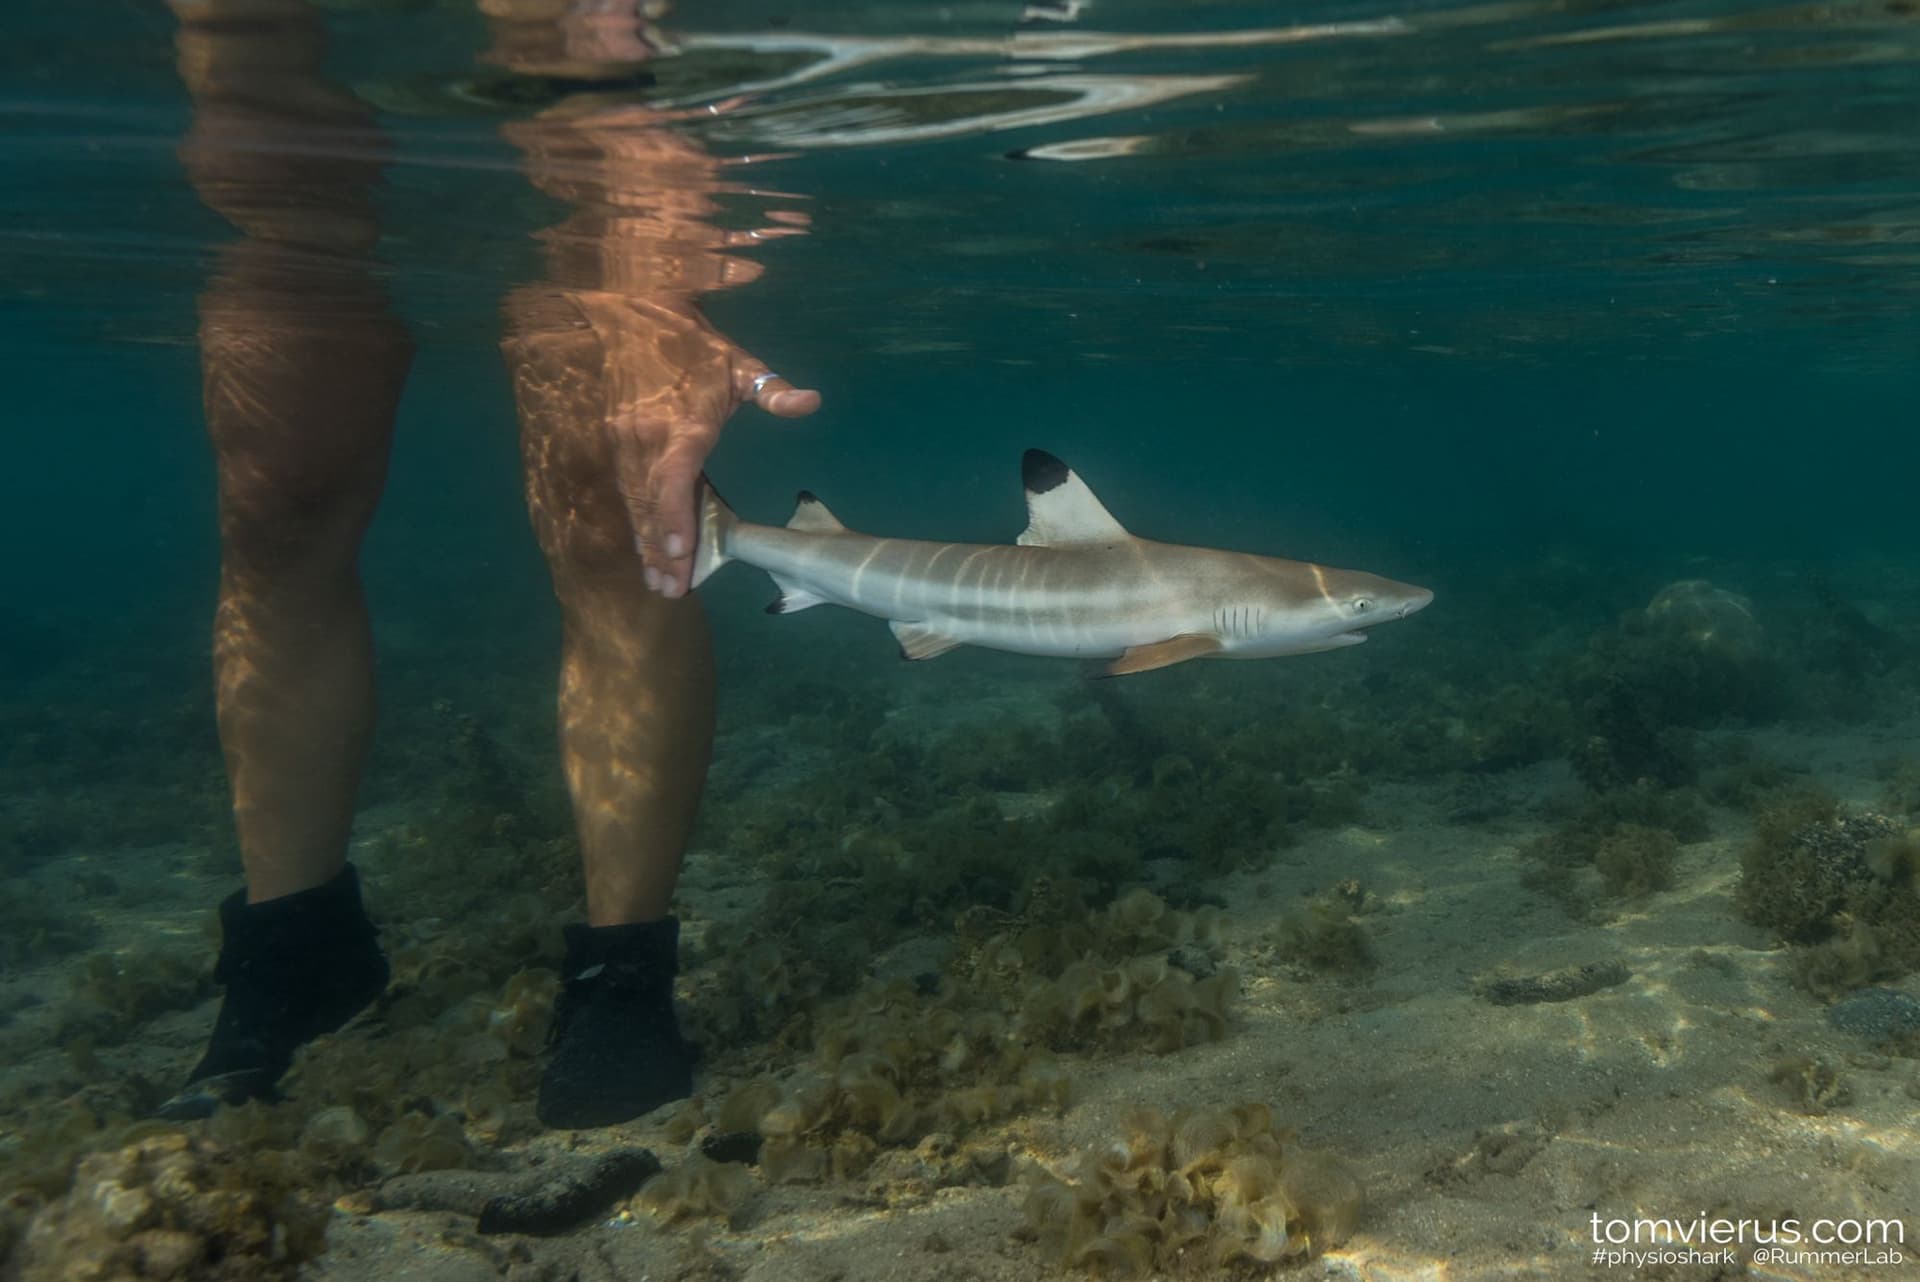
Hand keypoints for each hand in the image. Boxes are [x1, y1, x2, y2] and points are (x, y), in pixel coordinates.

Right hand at [571, 293, 819, 596]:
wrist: (631, 316)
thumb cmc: (694, 345)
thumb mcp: (738, 363)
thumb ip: (773, 390)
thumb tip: (811, 402)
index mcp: (680, 422)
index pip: (674, 478)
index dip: (675, 516)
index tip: (680, 551)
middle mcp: (646, 437)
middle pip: (651, 503)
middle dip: (661, 549)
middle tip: (672, 590)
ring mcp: (626, 442)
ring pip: (635, 502)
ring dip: (646, 544)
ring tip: (660, 584)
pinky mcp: (616, 445)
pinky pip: (627, 493)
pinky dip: (638, 524)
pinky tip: (647, 553)